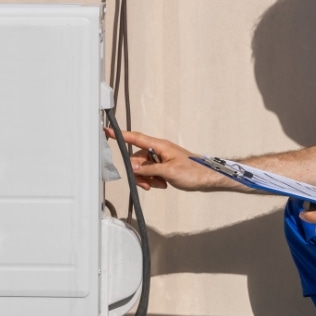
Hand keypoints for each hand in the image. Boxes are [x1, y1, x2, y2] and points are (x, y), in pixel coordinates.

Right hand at [104, 128, 219, 191]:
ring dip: (148, 178)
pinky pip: (150, 172)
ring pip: (143, 168)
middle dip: (140, 173)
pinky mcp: (164, 165)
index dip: (121, 135)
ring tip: (160, 184)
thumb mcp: (167, 172)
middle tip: (149, 184)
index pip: (136, 138)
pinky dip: (153, 179)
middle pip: (137, 159)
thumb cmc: (193, 172)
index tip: (107, 131)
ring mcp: (161, 158)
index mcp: (159, 146)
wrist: (208, 178)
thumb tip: (132, 166)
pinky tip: (162, 184)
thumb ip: (147, 169)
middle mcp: (159, 150)